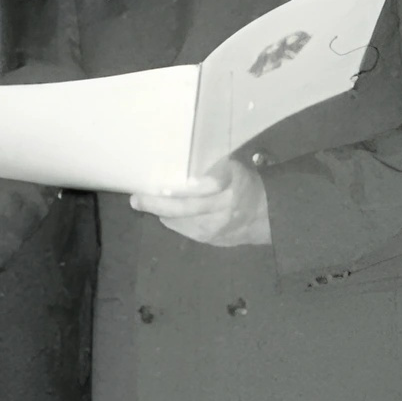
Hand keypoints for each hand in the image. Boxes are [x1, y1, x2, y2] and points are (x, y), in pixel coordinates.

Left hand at [130, 158, 271, 247]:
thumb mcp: (237, 169)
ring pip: (180, 221)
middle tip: (137, 198)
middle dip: (158, 203)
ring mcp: (215, 229)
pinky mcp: (209, 240)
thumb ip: (215, 167)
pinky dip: (172, 220)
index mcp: (233, 187)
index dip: (183, 187)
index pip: (208, 186)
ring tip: (145, 202)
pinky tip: (165, 212)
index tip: (162, 184)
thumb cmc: (246, 186)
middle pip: (186, 208)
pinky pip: (184, 229)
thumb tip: (185, 160)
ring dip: (162, 212)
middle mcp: (223, 210)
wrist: (264, 218)